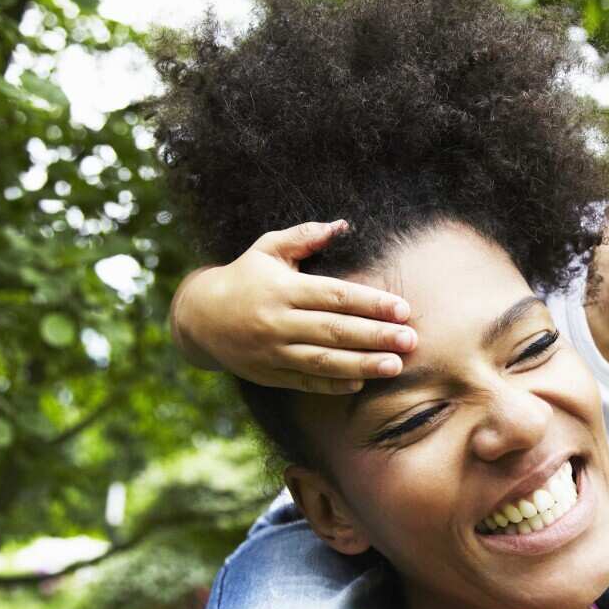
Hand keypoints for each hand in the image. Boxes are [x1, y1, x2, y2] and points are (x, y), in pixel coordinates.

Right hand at [171, 220, 415, 393]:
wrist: (198, 318)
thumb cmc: (244, 277)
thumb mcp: (267, 249)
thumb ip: (304, 237)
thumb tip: (341, 224)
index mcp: (283, 289)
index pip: (335, 296)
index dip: (371, 303)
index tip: (402, 308)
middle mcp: (278, 322)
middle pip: (335, 330)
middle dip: (376, 336)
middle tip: (410, 340)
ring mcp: (273, 351)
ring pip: (323, 361)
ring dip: (362, 364)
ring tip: (395, 366)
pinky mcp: (269, 374)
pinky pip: (305, 382)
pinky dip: (333, 384)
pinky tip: (361, 381)